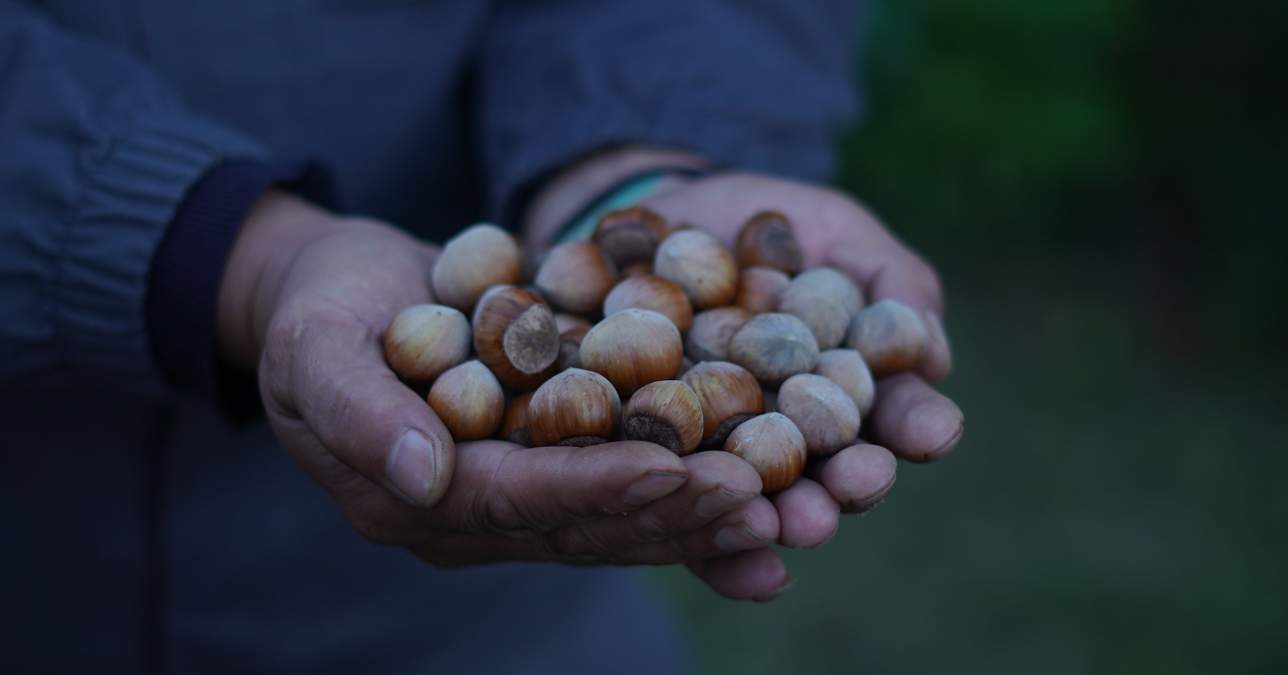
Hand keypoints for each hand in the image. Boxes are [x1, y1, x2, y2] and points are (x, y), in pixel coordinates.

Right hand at [214, 191, 773, 582]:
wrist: (343, 294)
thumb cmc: (319, 310)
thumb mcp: (313, 345)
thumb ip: (358, 412)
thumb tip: (421, 476)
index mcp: (412, 500)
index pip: (520, 499)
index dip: (600, 488)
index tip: (677, 472)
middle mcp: (475, 518)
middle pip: (585, 524)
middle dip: (674, 511)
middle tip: (760, 499)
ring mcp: (518, 500)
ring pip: (618, 520)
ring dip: (697, 516)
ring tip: (778, 508)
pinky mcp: (554, 467)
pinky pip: (627, 490)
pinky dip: (690, 499)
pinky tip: (762, 507)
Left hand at [525, 158, 963, 599]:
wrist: (652, 227)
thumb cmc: (760, 229)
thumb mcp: (835, 231)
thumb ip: (892, 281)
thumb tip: (931, 357)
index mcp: (854, 388)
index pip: (897, 416)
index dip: (919, 427)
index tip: (934, 433)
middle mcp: (799, 437)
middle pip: (834, 473)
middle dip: (851, 485)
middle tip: (857, 485)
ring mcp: (728, 456)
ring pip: (761, 502)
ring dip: (784, 519)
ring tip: (798, 524)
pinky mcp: (659, 466)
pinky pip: (679, 509)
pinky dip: (700, 536)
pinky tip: (718, 548)